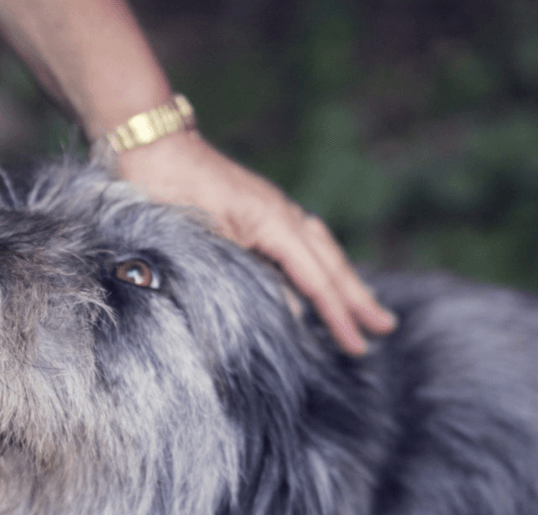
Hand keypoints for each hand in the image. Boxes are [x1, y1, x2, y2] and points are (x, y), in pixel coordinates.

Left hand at [116, 132, 395, 355]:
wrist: (152, 145)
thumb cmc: (167, 190)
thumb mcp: (201, 241)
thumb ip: (242, 274)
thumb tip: (284, 309)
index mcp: (273, 222)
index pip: (316, 279)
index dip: (338, 316)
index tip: (358, 346)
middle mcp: (282, 213)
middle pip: (330, 262)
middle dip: (357, 298)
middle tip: (386, 328)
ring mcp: (272, 208)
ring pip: (320, 250)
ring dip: (344, 280)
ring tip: (365, 306)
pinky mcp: (258, 209)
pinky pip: (302, 242)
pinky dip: (319, 263)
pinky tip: (319, 276)